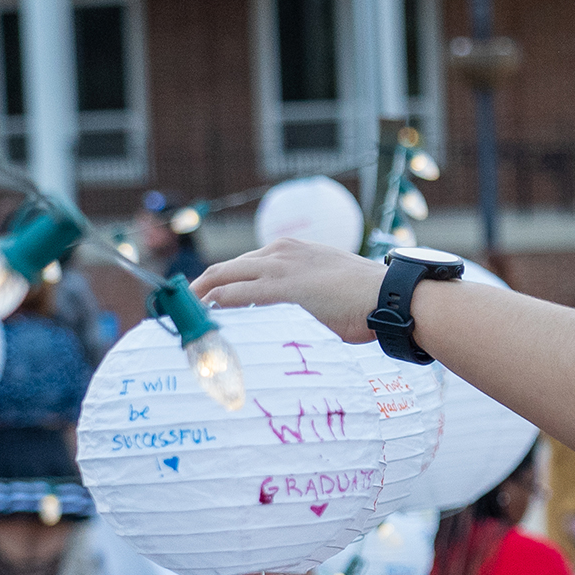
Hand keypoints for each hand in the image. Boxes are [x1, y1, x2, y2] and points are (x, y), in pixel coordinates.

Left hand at [191, 240, 387, 343]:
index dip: (221, 282)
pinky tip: (206, 314)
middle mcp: (282, 252)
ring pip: (226, 276)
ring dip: (202, 295)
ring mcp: (283, 267)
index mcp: (292, 251)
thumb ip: (304, 299)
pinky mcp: (287, 286)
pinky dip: (219, 302)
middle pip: (226, 268)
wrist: (391, 296)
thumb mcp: (327, 291)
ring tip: (185, 315)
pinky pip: (240, 293)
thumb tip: (296, 324)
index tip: (206, 300)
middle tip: (183, 309)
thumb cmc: (367, 300)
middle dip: (201, 287)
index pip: (244, 265)